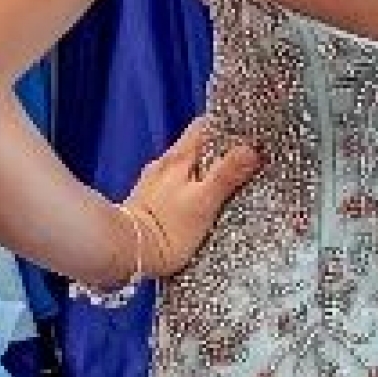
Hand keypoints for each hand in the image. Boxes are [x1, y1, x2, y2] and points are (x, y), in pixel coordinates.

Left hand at [118, 118, 261, 278]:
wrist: (127, 250)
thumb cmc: (168, 227)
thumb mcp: (203, 202)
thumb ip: (225, 175)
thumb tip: (250, 149)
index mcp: (177, 157)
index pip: (202, 127)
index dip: (225, 126)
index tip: (247, 134)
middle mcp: (163, 164)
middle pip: (195, 147)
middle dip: (220, 151)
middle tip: (246, 162)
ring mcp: (154, 182)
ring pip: (186, 167)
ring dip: (206, 172)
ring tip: (229, 185)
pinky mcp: (149, 201)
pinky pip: (176, 186)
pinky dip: (192, 188)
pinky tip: (202, 203)